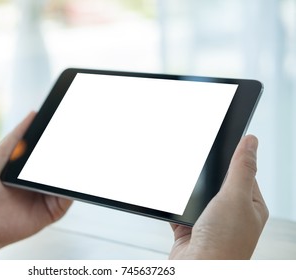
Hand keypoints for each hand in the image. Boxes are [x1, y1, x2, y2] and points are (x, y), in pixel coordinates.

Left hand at [0, 112, 71, 258]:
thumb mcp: (0, 154)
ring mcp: (50, 195)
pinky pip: (68, 197)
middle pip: (64, 166)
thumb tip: (34, 114)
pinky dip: (72, 188)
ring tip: (80, 157)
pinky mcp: (54, 210)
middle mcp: (44, 181)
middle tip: (81, 141)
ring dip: (75, 171)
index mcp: (33, 168)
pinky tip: (71, 178)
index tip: (71, 127)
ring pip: (68, 181)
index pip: (52, 152)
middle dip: (72, 155)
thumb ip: (17, 135)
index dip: (62, 141)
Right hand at [169, 135, 268, 258]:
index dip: (232, 160)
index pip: (243, 174)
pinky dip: (175, 207)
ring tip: (189, 193)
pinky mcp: (189, 229)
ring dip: (190, 194)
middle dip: (206, 178)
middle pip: (217, 184)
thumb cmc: (224, 244)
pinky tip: (173, 205)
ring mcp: (209, 223)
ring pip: (197, 197)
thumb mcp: (235, 197)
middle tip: (199, 169)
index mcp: (250, 207)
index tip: (221, 144)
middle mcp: (231, 215)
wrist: (197, 271)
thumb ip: (242, 168)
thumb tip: (251, 141)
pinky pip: (180, 211)